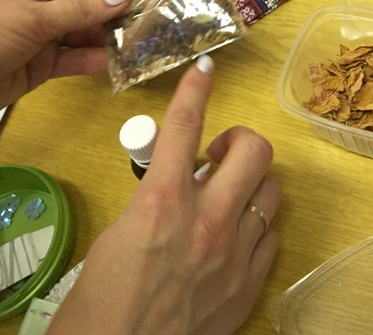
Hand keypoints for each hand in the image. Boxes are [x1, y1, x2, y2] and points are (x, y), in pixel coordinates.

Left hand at [0, 0, 136, 135]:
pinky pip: (73, 59)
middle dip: (118, 11)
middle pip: (87, 3)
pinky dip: (94, 61)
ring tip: (146, 42)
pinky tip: (120, 63)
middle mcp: (38, 2)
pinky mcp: (39, 67)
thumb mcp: (30, 18)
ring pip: (84, 33)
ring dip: (110, 38)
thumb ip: (81, 10)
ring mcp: (39, 36)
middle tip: (157, 20)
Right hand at [50, 56, 280, 334]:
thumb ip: (157, 200)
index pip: (183, 127)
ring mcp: (234, 254)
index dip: (195, 90)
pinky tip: (234, 241)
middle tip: (218, 156)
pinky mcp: (248, 284)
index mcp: (162, 203)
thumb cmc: (100, 303)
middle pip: (254, 150)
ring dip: (251, 185)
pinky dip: (255, 229)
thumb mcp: (120, 234)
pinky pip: (271, 237)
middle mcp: (207, 221)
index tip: (205, 70)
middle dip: (239, 141)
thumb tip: (180, 184)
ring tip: (227, 198)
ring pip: (272, 191)